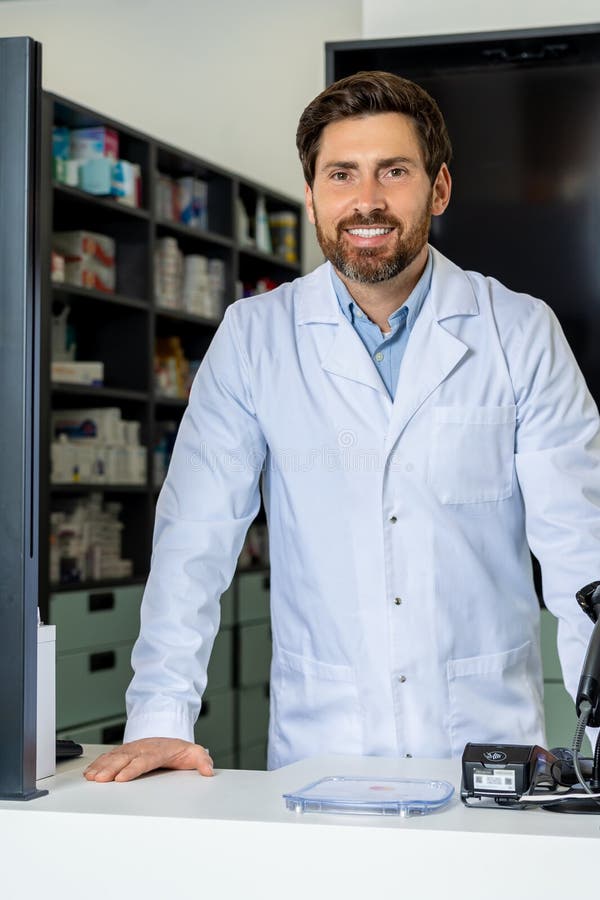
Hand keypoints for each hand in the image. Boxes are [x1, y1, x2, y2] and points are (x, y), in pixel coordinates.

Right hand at [83, 737, 213, 782]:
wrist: (169, 737)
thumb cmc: (180, 749)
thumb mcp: (195, 753)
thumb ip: (202, 761)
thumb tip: (208, 771)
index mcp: (159, 750)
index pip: (144, 760)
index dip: (132, 769)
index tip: (121, 778)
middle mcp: (142, 748)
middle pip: (125, 758)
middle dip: (111, 769)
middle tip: (99, 780)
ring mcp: (132, 749)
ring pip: (114, 756)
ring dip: (102, 767)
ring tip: (91, 777)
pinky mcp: (124, 752)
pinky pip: (109, 756)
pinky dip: (98, 763)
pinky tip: (90, 772)